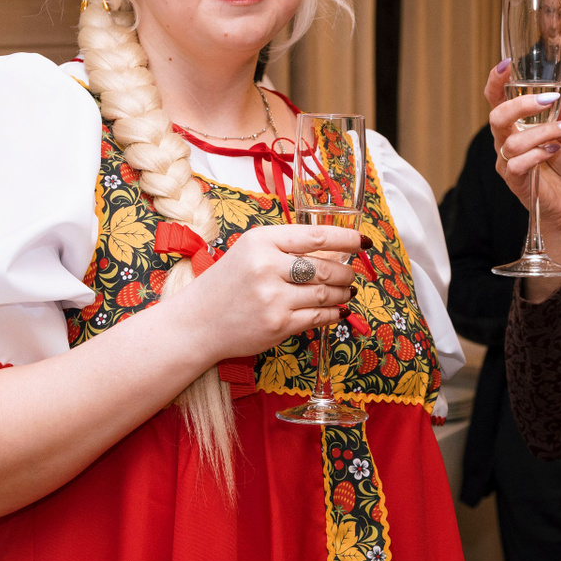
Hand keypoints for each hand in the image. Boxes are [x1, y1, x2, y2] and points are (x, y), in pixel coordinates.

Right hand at [166, 224, 359, 359]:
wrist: (197, 322)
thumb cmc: (226, 284)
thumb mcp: (249, 252)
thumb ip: (285, 247)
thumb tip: (333, 249)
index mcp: (261, 241)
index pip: (316, 236)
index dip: (346, 239)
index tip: (363, 242)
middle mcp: (267, 267)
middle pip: (325, 267)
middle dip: (346, 271)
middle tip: (351, 273)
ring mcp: (273, 298)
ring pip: (325, 293)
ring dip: (342, 292)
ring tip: (346, 291)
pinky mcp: (278, 325)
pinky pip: (319, 317)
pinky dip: (333, 313)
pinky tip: (337, 310)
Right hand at [484, 60, 560, 241]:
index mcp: (513, 126)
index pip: (495, 99)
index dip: (495, 81)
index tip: (506, 63)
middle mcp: (504, 142)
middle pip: (496, 117)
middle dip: (521, 104)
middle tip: (548, 99)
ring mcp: (506, 162)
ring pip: (512, 142)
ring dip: (543, 132)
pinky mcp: (514, 181)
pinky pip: (516, 165)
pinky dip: (537, 154)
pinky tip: (553, 151)